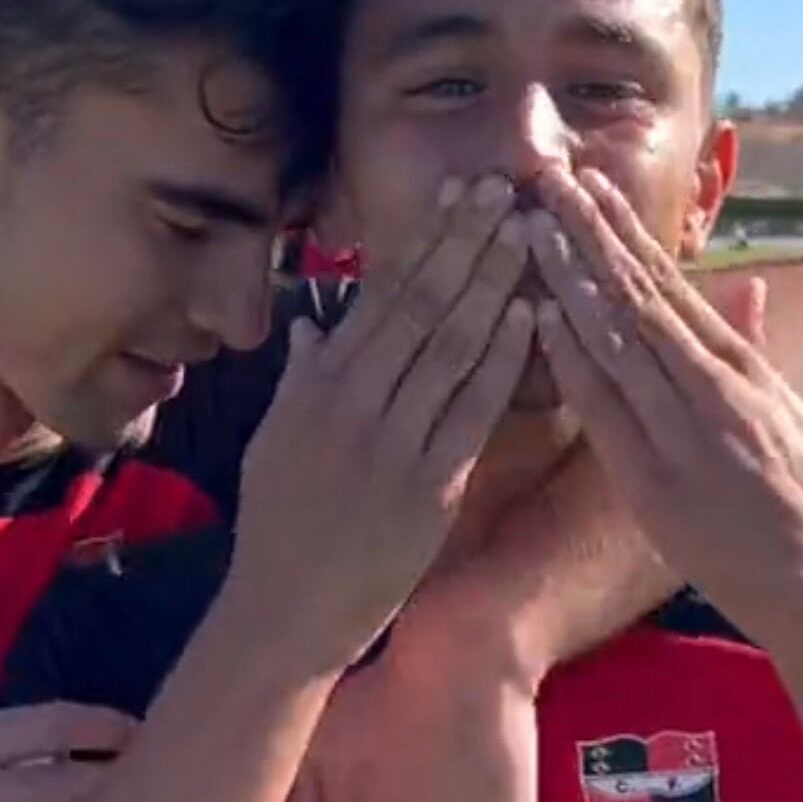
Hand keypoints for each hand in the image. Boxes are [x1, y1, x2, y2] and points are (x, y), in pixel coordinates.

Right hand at [227, 175, 536, 673]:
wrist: (287, 612)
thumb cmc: (281, 529)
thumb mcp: (275, 444)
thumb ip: (299, 381)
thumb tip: (314, 325)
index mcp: (317, 387)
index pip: (380, 296)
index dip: (425, 241)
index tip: (460, 196)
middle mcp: (352, 404)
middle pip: (419, 307)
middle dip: (465, 243)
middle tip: (504, 188)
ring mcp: (391, 444)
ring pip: (449, 347)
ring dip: (492, 284)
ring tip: (526, 232)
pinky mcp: (427, 488)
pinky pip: (470, 411)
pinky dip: (501, 362)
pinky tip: (528, 318)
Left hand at [526, 167, 802, 645]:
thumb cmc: (801, 500)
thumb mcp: (789, 410)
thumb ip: (759, 347)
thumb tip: (753, 287)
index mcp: (741, 368)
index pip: (674, 284)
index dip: (627, 231)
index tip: (590, 184)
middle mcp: (713, 388)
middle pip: (641, 295)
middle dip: (592, 232)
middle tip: (550, 177)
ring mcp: (683, 431)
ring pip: (620, 338)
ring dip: (573, 277)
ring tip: (535, 225)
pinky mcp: (654, 480)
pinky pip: (605, 408)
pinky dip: (574, 358)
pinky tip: (543, 314)